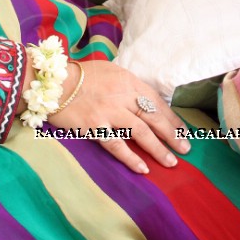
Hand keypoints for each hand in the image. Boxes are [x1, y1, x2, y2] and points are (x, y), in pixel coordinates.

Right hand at [49, 60, 189, 173]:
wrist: (54, 82)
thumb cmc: (82, 76)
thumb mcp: (111, 72)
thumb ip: (128, 86)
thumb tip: (147, 102)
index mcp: (128, 80)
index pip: (156, 101)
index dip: (171, 117)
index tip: (183, 131)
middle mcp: (122, 95)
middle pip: (153, 117)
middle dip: (172, 134)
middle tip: (185, 148)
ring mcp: (109, 111)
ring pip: (141, 132)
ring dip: (158, 148)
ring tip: (171, 161)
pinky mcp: (95, 126)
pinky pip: (117, 145)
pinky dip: (131, 158)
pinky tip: (143, 168)